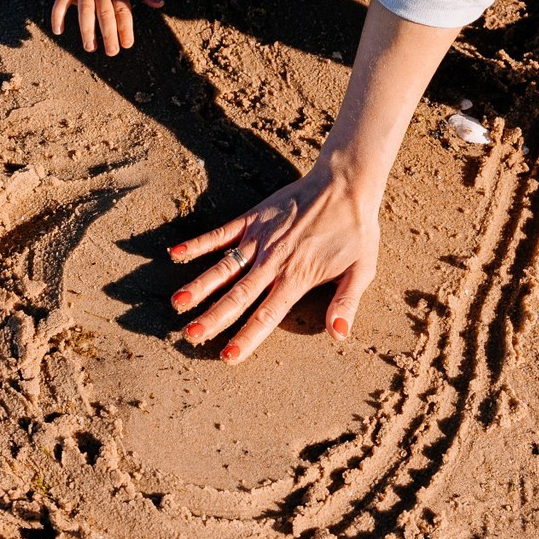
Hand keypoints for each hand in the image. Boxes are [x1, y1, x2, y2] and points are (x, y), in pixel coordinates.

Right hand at [49, 0, 161, 55]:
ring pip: (84, 11)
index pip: (123, 11)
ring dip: (86, 30)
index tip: (127, 44)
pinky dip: (58, 16)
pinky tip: (58, 30)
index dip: (126, 28)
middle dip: (109, 35)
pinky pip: (60, 2)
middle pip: (105, 15)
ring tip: (89, 47)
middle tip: (111, 52)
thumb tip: (160, 4)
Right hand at [165, 155, 378, 362]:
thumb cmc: (356, 229)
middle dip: (213, 318)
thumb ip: (346, 303)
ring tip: (178, 303)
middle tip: (190, 337)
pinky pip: (221, 233)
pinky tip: (176, 253)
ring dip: (200, 285)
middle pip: (238, 295)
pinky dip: (199, 244)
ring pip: (224, 267)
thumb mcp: (362, 269)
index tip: (228, 356)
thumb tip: (338, 335)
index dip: (247, 337)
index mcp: (298, 277)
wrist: (346, 183)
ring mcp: (260, 238)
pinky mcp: (253, 218)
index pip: (268, 314)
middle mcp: (274, 260)